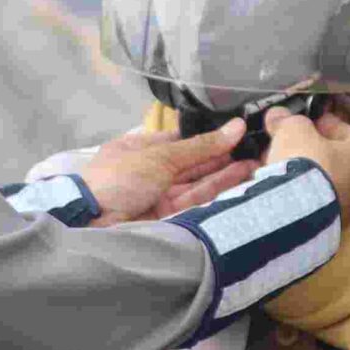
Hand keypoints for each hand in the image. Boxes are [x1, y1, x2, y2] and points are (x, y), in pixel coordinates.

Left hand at [81, 120, 247, 224]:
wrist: (93, 223)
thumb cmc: (121, 177)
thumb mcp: (161, 156)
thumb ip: (201, 146)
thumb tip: (236, 126)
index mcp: (139, 149)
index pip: (179, 141)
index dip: (207, 137)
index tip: (236, 133)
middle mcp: (149, 171)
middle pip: (190, 163)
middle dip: (221, 156)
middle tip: (255, 148)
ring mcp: (158, 196)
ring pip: (196, 183)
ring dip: (224, 173)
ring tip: (257, 163)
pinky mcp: (168, 218)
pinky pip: (195, 201)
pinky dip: (216, 191)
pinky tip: (240, 180)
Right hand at [263, 108, 349, 221]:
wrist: (297, 211)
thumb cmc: (308, 161)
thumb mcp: (295, 130)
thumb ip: (289, 120)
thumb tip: (278, 115)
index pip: (349, 133)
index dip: (326, 124)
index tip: (308, 121)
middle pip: (334, 159)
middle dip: (310, 149)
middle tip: (289, 140)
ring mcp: (347, 210)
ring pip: (320, 181)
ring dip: (300, 171)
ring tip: (273, 161)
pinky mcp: (327, 226)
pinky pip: (309, 200)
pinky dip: (294, 190)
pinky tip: (274, 182)